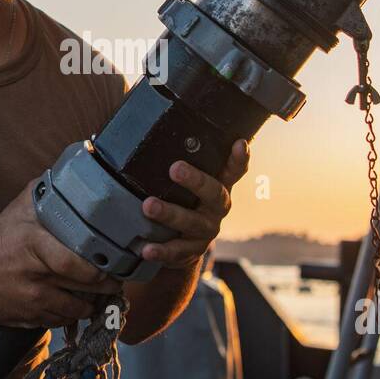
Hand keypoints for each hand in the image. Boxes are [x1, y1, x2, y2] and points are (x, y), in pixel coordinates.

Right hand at [0, 179, 122, 328]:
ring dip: (94, 302)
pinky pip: (64, 320)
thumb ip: (45, 193)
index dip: (98, 269)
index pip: (73, 263)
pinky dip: (75, 313)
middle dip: (107, 285)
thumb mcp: (18, 210)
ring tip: (101, 292)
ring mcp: (33, 300)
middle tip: (117, 277)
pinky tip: (78, 302)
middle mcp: (34, 275)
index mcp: (33, 244)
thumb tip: (74, 179)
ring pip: (78, 308)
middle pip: (85, 287)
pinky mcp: (30, 318)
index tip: (112, 264)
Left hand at [139, 139, 249, 269]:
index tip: (239, 144)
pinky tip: (146, 248)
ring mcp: (206, 231)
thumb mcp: (183, 184)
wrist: (181, 246)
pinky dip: (161, 250)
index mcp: (218, 187)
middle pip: (214, 194)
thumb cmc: (181, 201)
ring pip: (193, 223)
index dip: (239, 158)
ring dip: (171, 214)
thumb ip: (176, 162)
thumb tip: (140, 127)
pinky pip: (177, 251)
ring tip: (148, 206)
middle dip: (196, 181)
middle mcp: (217, 209)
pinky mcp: (191, 252)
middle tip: (175, 168)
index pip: (234, 170)